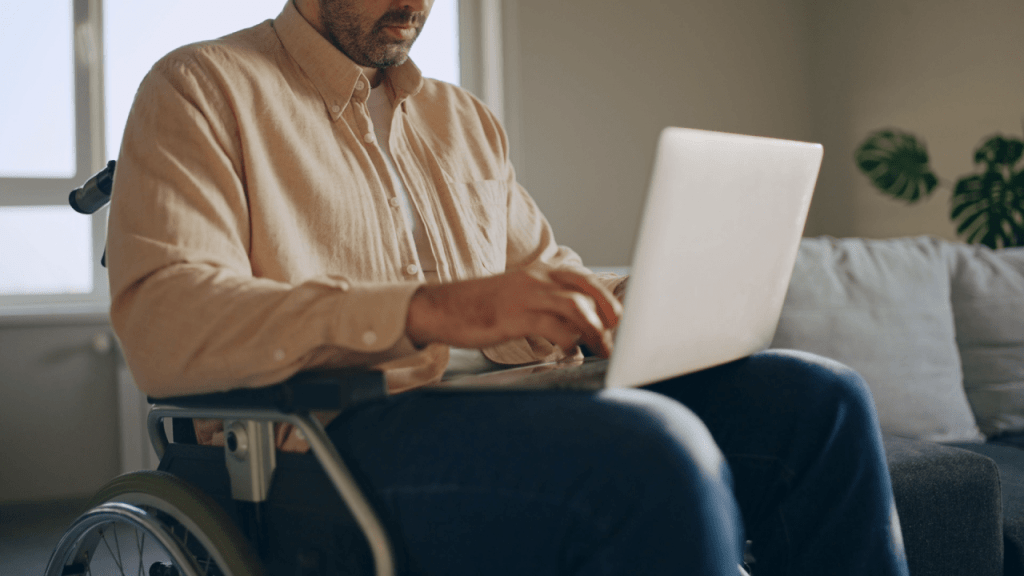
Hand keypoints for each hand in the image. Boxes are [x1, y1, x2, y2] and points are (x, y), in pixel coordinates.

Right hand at [406, 268, 622, 356]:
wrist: (440, 307)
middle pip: (586, 290)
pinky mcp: (513, 317)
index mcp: (538, 273)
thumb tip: (578, 326)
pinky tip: (571, 352)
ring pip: (575, 307)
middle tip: (619, 334)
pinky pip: (552, 327)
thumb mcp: (518, 299)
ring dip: (595, 330)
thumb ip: (546, 307)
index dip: (606, 299)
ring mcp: (525, 297)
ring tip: (602, 349)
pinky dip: (568, 340)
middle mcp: (536, 280)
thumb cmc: (480, 307)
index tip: (619, 319)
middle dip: (609, 312)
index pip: (583, 280)